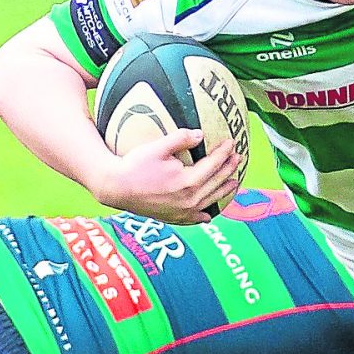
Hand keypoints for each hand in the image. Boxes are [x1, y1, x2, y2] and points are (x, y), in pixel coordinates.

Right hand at [94, 131, 242, 224]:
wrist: (115, 188)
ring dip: (223, 191)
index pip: (213, 164)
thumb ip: (180, 138)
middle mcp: (189, 200)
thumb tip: (201, 134)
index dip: (224, 152)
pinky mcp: (172, 218)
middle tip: (237, 158)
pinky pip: (194, 219)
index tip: (231, 142)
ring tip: (233, 183)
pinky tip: (208, 215)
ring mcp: (182, 212)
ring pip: (210, 201)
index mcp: (188, 181)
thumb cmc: (134, 165)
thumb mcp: (157, 147)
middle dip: (228, 169)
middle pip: (216, 183)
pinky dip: (203, 216)